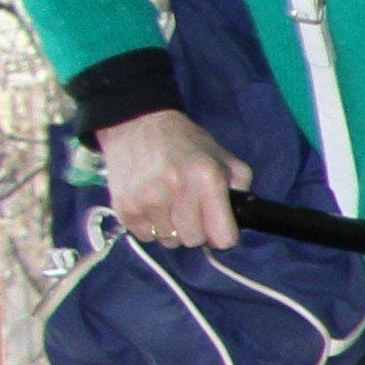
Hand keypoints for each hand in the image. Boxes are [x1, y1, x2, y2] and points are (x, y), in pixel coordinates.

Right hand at [96, 109, 248, 250]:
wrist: (135, 124)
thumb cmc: (184, 142)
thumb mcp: (221, 156)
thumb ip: (239, 186)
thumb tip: (241, 218)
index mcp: (205, 177)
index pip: (223, 237)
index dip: (223, 234)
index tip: (218, 226)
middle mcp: (176, 190)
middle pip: (195, 241)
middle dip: (197, 229)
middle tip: (190, 209)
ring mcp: (147, 201)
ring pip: (170, 241)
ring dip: (172, 229)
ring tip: (168, 203)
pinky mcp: (124, 208)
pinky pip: (145, 237)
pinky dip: (150, 227)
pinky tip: (150, 205)